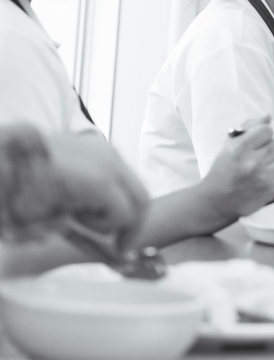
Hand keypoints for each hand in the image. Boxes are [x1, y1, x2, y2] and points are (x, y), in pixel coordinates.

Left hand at [0, 123, 148, 249]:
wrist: (0, 154)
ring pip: (131, 183)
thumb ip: (81, 233)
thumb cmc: (14, 189)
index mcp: (99, 180)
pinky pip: (117, 171)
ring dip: (120, 204)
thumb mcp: (43, 221)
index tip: (118, 250)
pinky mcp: (94, 143)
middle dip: (130, 221)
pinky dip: (112, 189)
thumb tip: (105, 248)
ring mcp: (103, 147)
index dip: (126, 236)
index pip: (130, 213)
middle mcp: (108, 159)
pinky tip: (85, 197)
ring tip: (89, 215)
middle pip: (140, 196)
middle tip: (115, 239)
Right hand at [199, 116, 273, 217]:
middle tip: (259, 154)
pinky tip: (265, 174)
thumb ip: (248, 128)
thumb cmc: (222, 171)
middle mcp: (252, 162)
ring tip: (262, 164)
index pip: (265, 130)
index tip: (258, 139)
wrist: (217, 201)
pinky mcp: (271, 189)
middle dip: (268, 146)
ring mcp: (263, 177)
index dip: (263, 133)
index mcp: (238, 149)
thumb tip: (267, 117)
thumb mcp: (228, 146)